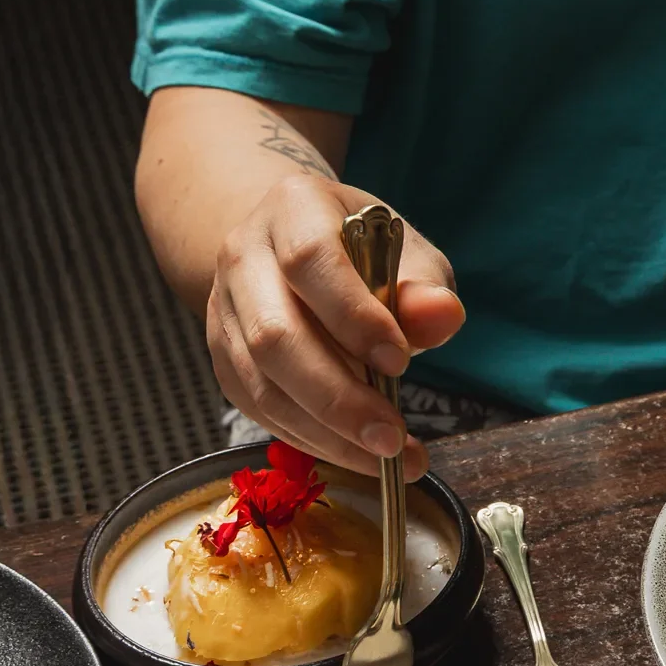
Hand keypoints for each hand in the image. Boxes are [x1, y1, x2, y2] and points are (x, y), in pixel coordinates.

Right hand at [207, 173, 466, 479]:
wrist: (292, 245)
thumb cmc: (360, 249)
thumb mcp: (404, 252)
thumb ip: (425, 287)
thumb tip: (443, 317)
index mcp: (292, 208)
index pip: (310, 261)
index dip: (353, 317)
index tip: (399, 362)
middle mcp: (243, 255)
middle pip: (275, 335)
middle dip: (337, 398)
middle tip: (392, 439)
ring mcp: (224, 309)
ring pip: (260, 383)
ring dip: (325, 432)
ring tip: (384, 456)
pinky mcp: (222, 357)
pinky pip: (257, 408)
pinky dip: (307, 437)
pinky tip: (352, 451)